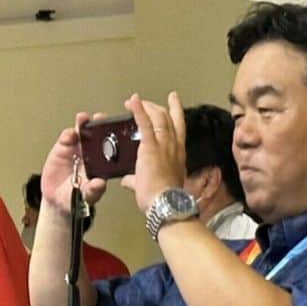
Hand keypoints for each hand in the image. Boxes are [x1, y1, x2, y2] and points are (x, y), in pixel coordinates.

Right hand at [39, 113, 108, 215]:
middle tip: (100, 118)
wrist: (56, 199)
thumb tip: (100, 183)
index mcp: (103, 161)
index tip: (116, 130)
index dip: (114, 136)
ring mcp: (77, 147)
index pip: (111, 145)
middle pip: (98, 133)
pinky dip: (68, 134)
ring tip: (82, 119)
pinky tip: (69, 135)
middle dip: (100, 123)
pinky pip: (67, 136)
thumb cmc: (76, 197)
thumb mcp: (87, 196)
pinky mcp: (63, 147)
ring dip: (83, 123)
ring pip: (82, 130)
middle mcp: (92, 152)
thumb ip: (93, 190)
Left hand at [120, 93, 186, 213]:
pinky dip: (139, 110)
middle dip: (157, 107)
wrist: (164, 204)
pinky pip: (145, 124)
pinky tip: (132, 101)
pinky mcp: (151, 147)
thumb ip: (137, 181)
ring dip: (146, 106)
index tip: (173, 102)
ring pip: (159, 116)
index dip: (175, 112)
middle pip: (168, 118)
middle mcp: (174, 146)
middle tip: (147, 101)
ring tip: (134, 101)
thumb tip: (128, 181)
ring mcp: (164, 145)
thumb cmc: (162, 199)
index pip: (178, 127)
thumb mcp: (151, 186)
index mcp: (177, 155)